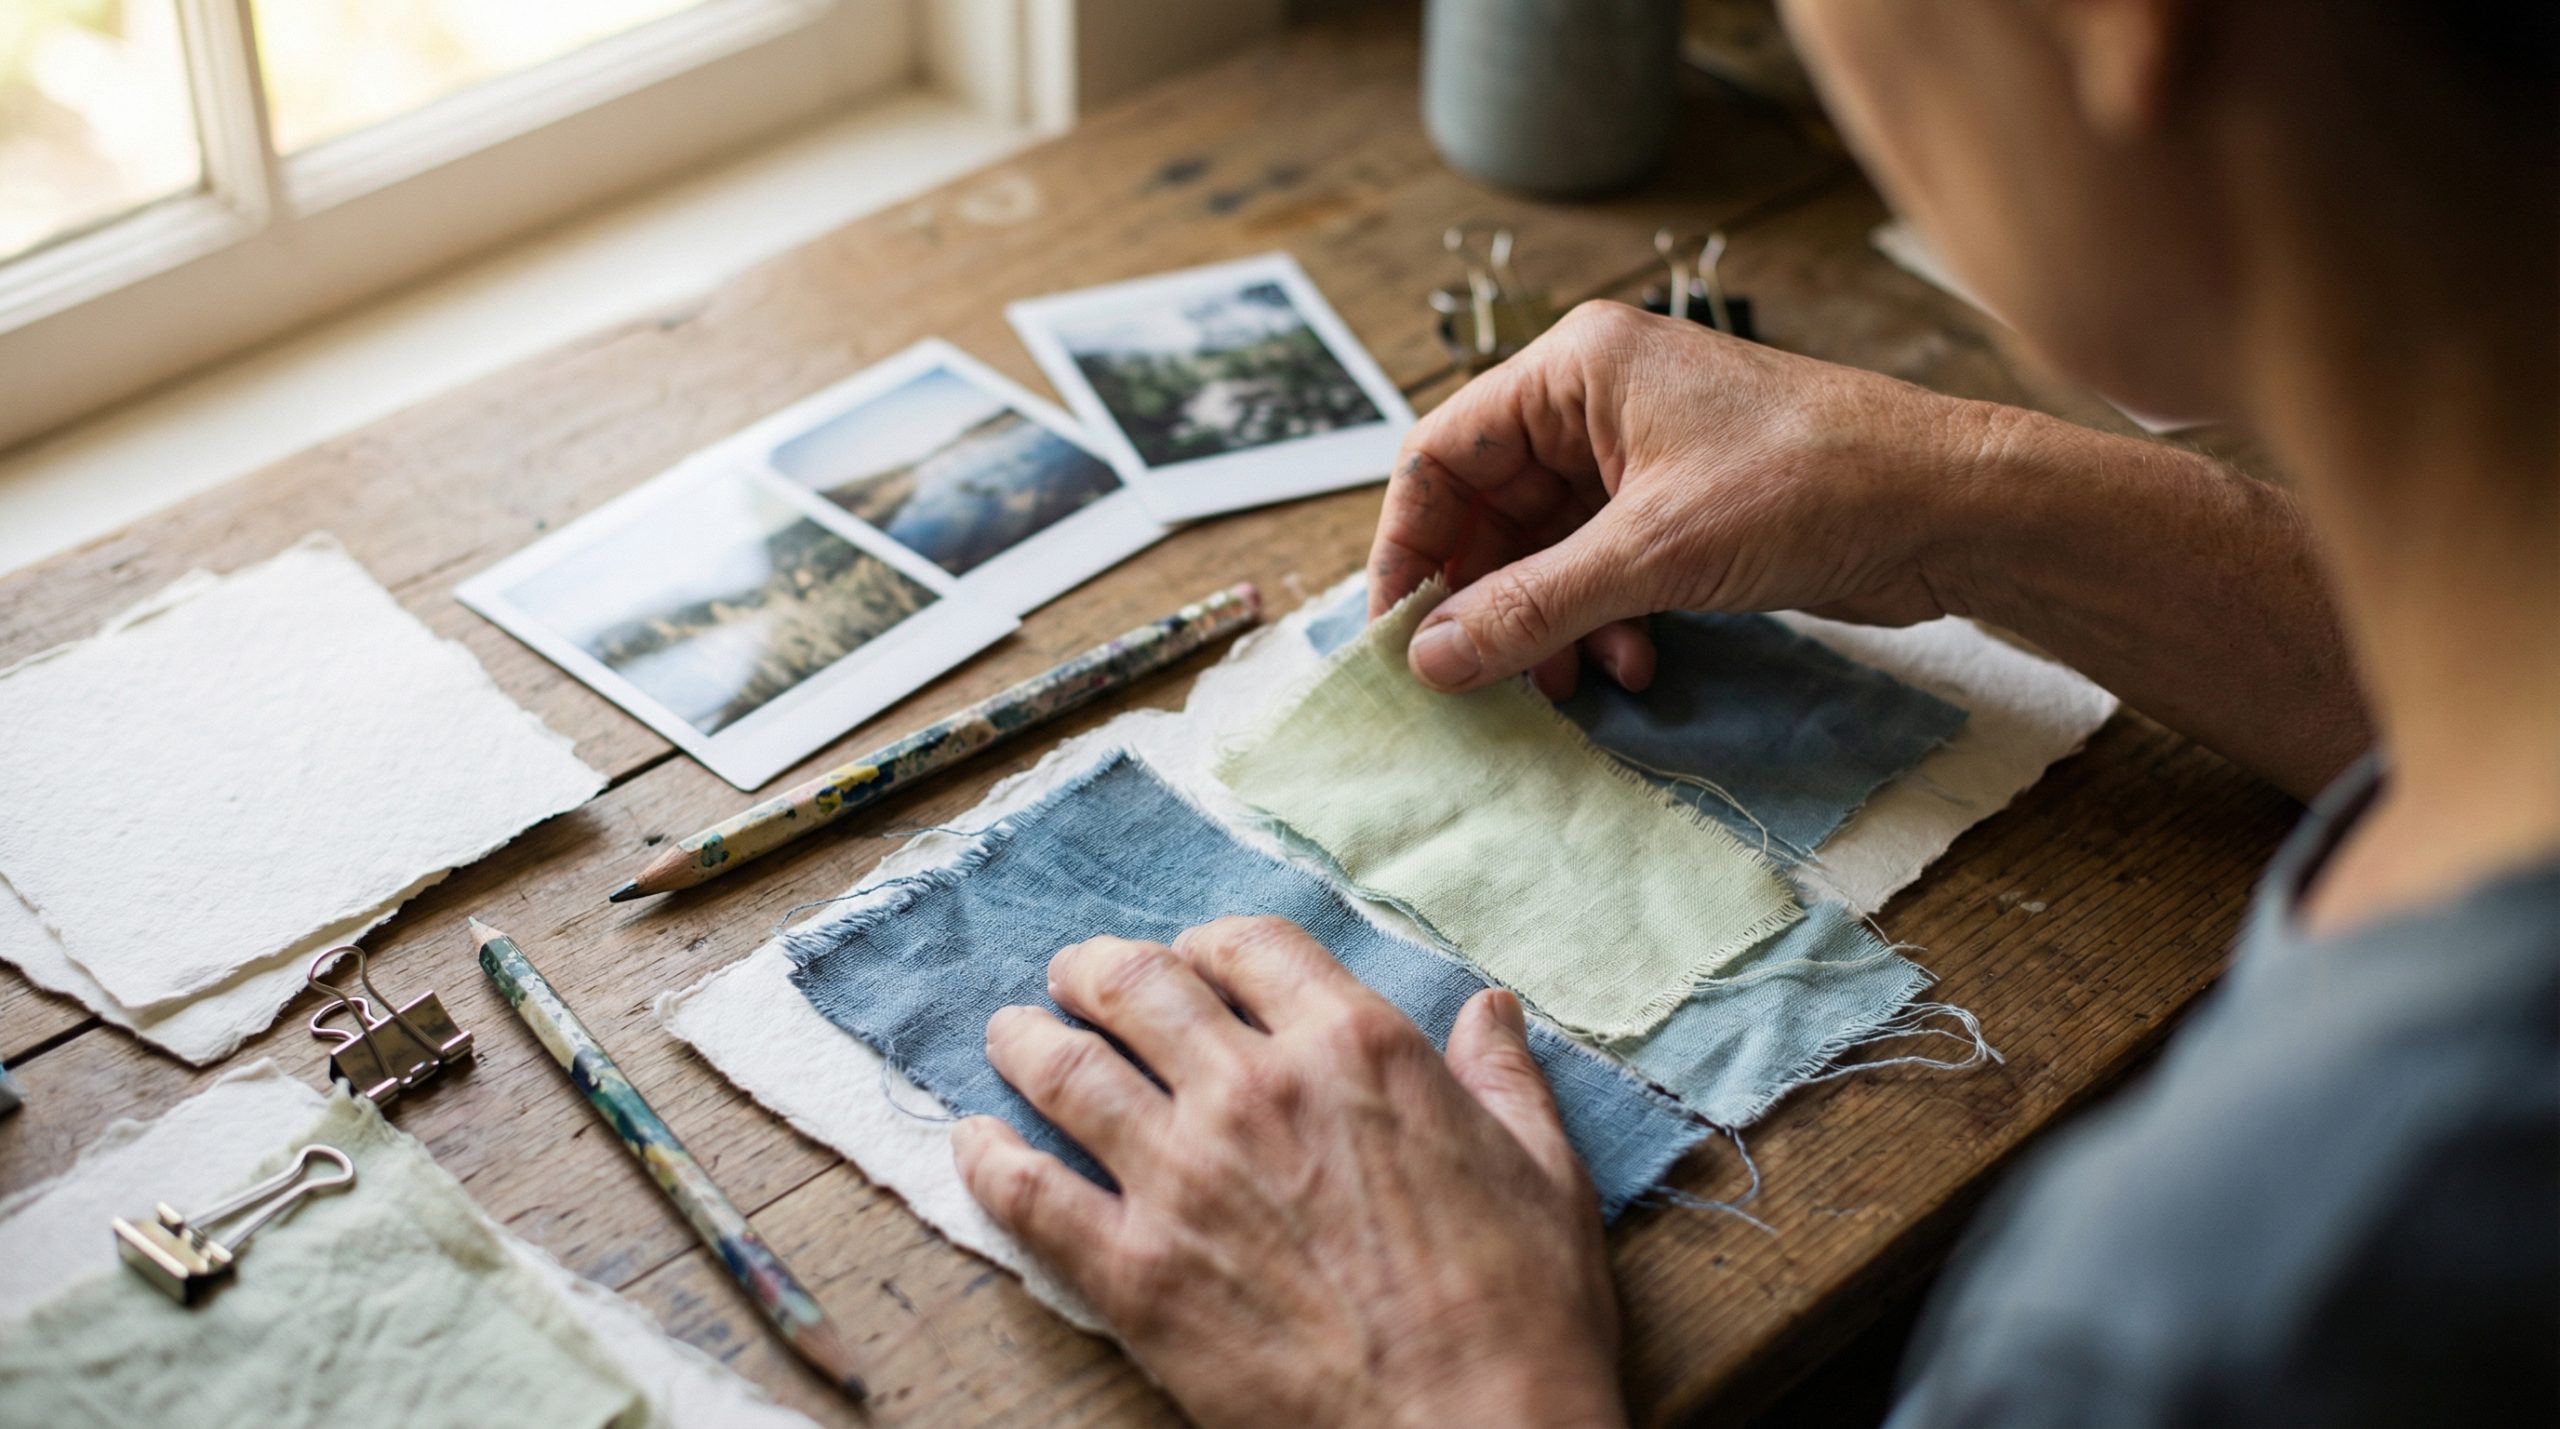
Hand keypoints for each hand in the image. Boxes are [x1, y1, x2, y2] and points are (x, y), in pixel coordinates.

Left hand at [952, 916, 1625, 1428]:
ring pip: (1068, 1072)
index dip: (1209, 944)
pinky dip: (986, 1160)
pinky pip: (1028, 1195)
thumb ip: (1501, 1080)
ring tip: (1011, 1034)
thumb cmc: (1520, 1314)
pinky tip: (973, 1143)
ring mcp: (1183, 1179)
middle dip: (1096, 970)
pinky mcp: (1135, 1273)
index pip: (1250, 947)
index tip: (1192, 960)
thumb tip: (1488, 1012)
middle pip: (1139, 988)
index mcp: (1356, 1049)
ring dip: (1028, 1040)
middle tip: (1075, 977)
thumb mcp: (1542, 1172)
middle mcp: (1256, 1090)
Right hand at [1370, 300, 2020, 697]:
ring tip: (1568, 682)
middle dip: (1486, 598)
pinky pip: (1602, 572)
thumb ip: (1532, 606)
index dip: (1410, 545)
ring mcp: (1642, 458)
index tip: (1399, 632)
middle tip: (1476, 678)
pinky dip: (1602, 622)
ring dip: (1548, 622)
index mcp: (1575, 368)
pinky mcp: (1682, 511)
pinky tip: (1635, 663)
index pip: (1442, 453)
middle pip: (1489, 510)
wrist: (1952, 508)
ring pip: (1545, 551)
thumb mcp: (1654, 551)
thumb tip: (1431, 658)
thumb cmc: (1815, 483)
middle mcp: (1598, 403)